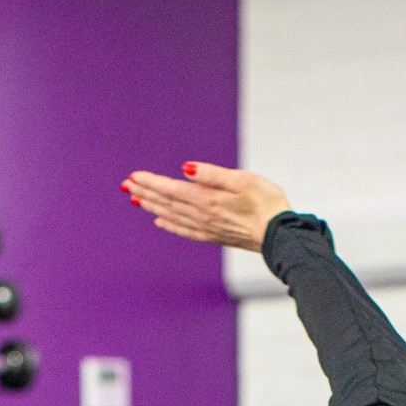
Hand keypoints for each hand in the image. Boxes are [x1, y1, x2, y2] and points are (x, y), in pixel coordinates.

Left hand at [123, 162, 290, 252]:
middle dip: (145, 193)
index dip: (150, 182)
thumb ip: (211, 174)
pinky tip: (160, 222)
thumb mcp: (241, 180)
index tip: (132, 176)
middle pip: (166, 203)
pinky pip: (184, 231)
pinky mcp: (214, 236)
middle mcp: (201, 216)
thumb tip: (185, 169)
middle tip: (125, 186)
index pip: (170, 189)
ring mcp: (206, 228)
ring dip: (152, 207)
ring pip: (171, 216)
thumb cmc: (266, 203)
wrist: (280, 235)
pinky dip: (169, 225)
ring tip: (136, 200)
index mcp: (206, 199)